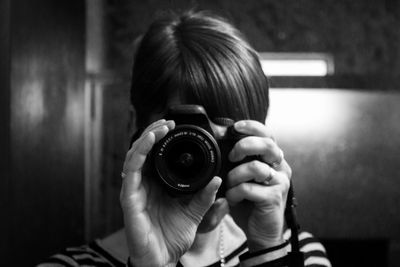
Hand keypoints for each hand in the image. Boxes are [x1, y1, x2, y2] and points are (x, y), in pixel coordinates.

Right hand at [120, 119, 221, 266]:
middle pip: (143, 150)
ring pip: (134, 155)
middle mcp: (143, 184)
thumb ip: (204, 196)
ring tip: (160, 127)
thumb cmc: (173, 237)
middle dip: (153, 132)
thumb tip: (218, 180)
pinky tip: (149, 142)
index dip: (161, 138)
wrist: (163, 260)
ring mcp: (134, 190)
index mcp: (156, 185)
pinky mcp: (129, 198)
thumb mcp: (195, 213)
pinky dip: (138, 153)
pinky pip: (131, 171)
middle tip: (167, 121)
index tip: (174, 126)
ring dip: (146, 138)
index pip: (154, 155)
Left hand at [226, 120, 291, 251]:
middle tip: (232, 156)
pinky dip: (235, 193)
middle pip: (267, 145)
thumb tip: (221, 141)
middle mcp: (281, 167)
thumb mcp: (242, 177)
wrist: (261, 232)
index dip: (252, 127)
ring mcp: (280, 182)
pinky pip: (249, 188)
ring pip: (255, 167)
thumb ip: (238, 160)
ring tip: (230, 185)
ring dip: (235, 176)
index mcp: (273, 159)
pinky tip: (233, 199)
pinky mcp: (274, 197)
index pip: (267, 135)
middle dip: (245, 146)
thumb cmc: (250, 202)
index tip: (235, 127)